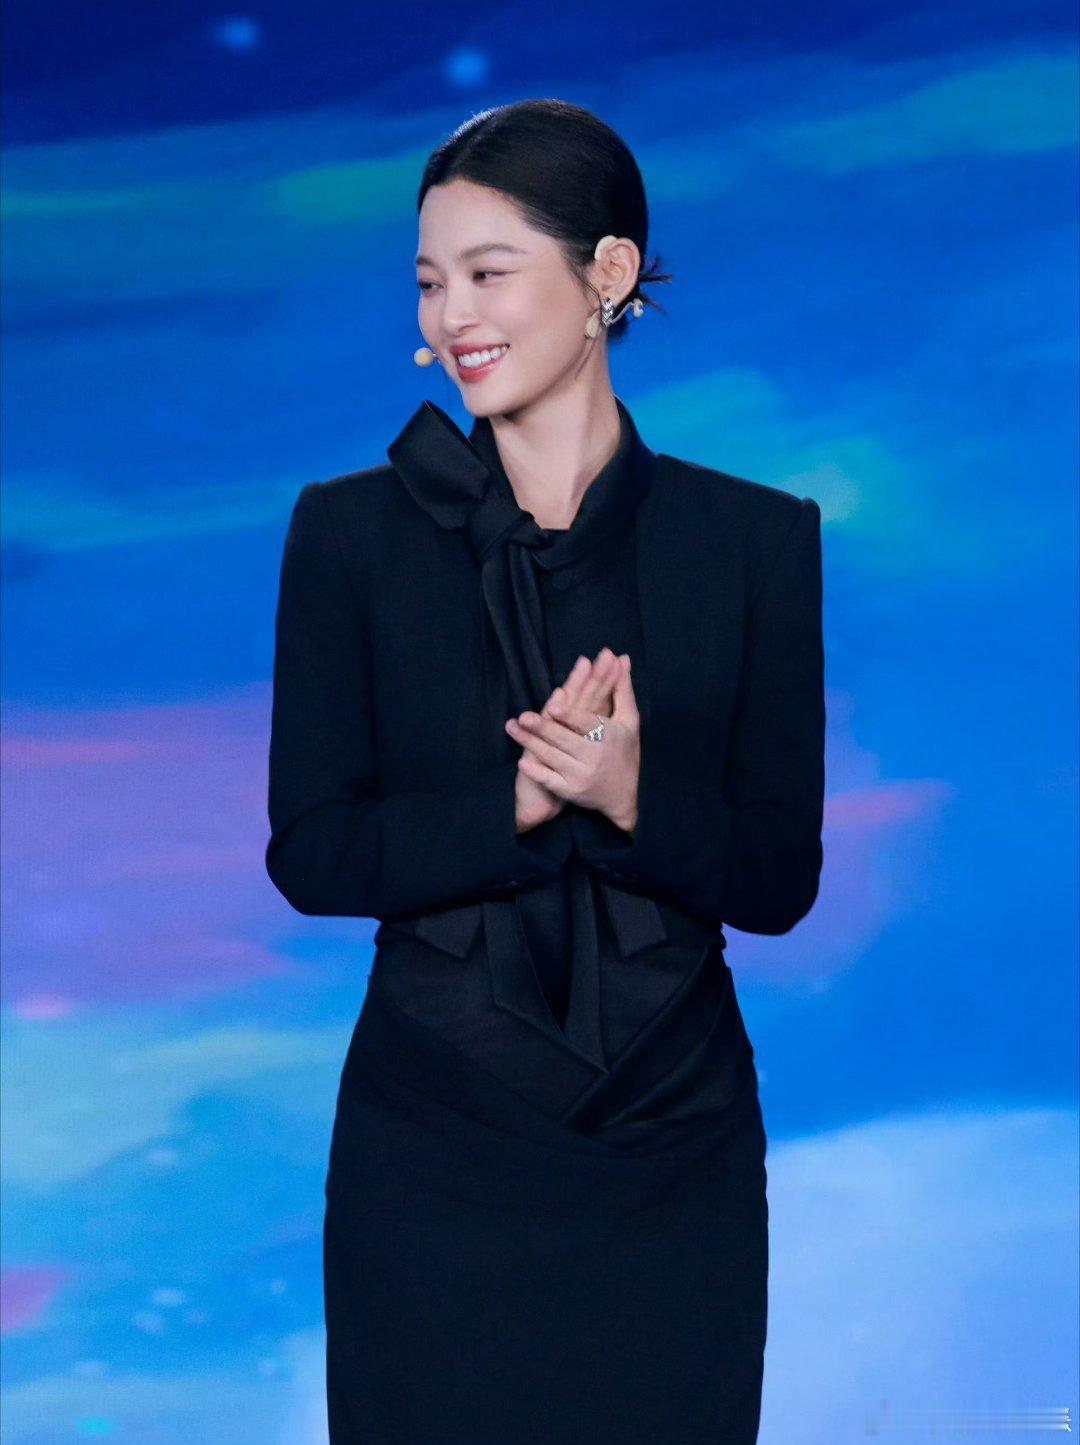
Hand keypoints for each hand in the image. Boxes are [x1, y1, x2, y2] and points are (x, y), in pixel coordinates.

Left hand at [507, 648, 639, 831]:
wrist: (625, 796)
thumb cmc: (625, 752)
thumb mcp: (629, 721)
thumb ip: (621, 690)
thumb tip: (622, 658)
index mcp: (608, 737)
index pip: (586, 724)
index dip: (570, 715)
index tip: (553, 706)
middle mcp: (594, 758)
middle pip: (564, 740)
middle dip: (543, 728)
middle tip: (523, 716)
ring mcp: (580, 776)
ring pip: (552, 758)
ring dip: (530, 743)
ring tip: (512, 727)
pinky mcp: (570, 792)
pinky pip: (549, 781)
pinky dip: (536, 772)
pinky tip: (521, 762)